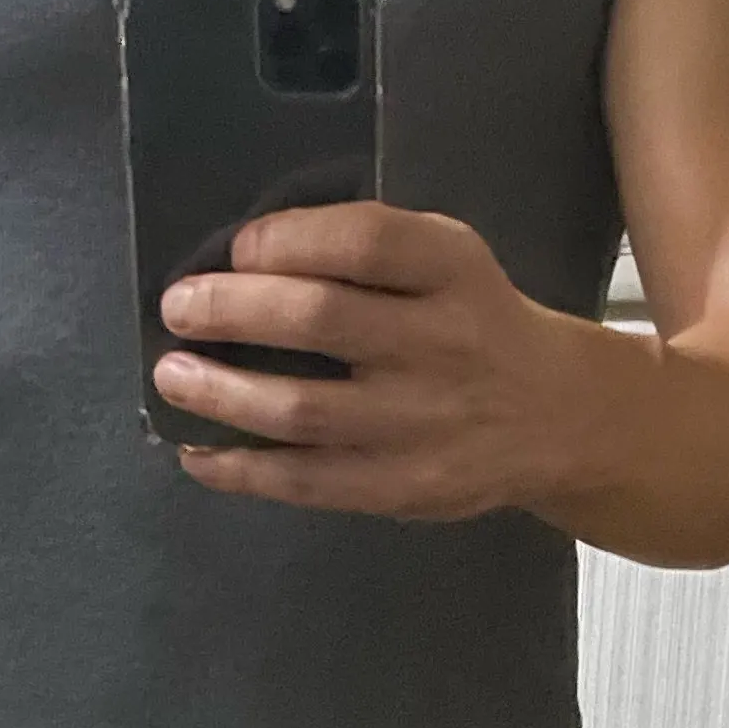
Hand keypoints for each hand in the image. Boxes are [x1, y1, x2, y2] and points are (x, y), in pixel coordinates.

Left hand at [154, 202, 575, 518]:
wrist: (556, 416)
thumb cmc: (471, 319)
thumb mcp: (447, 259)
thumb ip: (367, 248)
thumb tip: (245, 255)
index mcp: (454, 270)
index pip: (366, 241)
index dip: (288, 240)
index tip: (238, 248)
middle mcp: (444, 343)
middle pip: (322, 319)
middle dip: (233, 309)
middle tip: (178, 307)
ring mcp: (424, 423)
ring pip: (303, 410)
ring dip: (222, 393)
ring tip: (171, 376)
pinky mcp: (406, 487)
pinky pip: (308, 481)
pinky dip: (242, 470)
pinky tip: (199, 453)